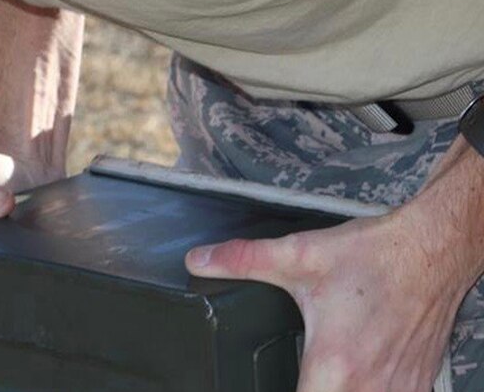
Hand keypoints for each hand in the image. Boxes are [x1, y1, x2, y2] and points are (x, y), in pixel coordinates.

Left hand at [185, 211, 461, 391]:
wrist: (430, 251)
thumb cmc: (373, 257)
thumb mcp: (298, 254)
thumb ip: (243, 261)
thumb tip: (199, 261)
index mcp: (334, 365)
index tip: (259, 386)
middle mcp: (368, 387)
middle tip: (296, 374)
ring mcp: (397, 390)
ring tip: (320, 375)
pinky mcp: (416, 384)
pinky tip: (352, 378)